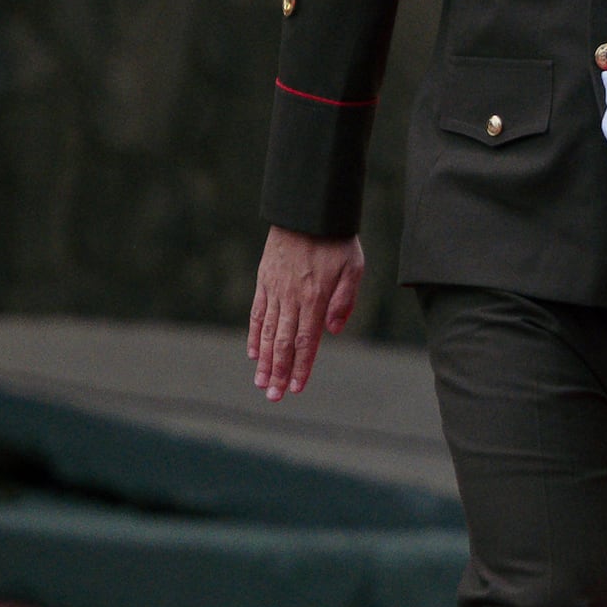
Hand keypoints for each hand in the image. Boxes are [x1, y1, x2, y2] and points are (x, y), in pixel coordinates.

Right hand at [245, 229, 362, 397]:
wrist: (308, 209)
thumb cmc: (336, 239)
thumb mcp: (353, 266)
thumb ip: (345, 300)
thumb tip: (334, 331)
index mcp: (315, 297)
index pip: (307, 341)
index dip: (301, 367)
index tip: (297, 389)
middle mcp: (292, 297)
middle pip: (283, 343)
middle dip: (279, 373)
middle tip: (274, 397)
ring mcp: (275, 289)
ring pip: (268, 332)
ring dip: (264, 361)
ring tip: (261, 384)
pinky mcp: (264, 279)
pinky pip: (257, 312)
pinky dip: (254, 334)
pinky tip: (253, 353)